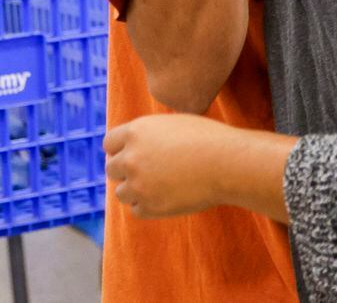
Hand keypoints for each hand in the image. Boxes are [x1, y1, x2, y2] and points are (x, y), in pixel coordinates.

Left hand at [105, 114, 223, 218]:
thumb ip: (148, 135)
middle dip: (126, 170)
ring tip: (161, 185)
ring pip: (122, 192)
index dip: (120, 149)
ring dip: (136, 190)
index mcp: (136, 132)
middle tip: (147, 171)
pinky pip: (137, 209)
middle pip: (112, 169)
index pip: (109, 143)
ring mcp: (138, 185)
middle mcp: (131, 158)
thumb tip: (132, 147)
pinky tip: (168, 196)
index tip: (132, 154)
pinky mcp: (149, 207)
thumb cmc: (207, 139)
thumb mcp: (173, 125)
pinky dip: (149, 206)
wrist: (227, 164)